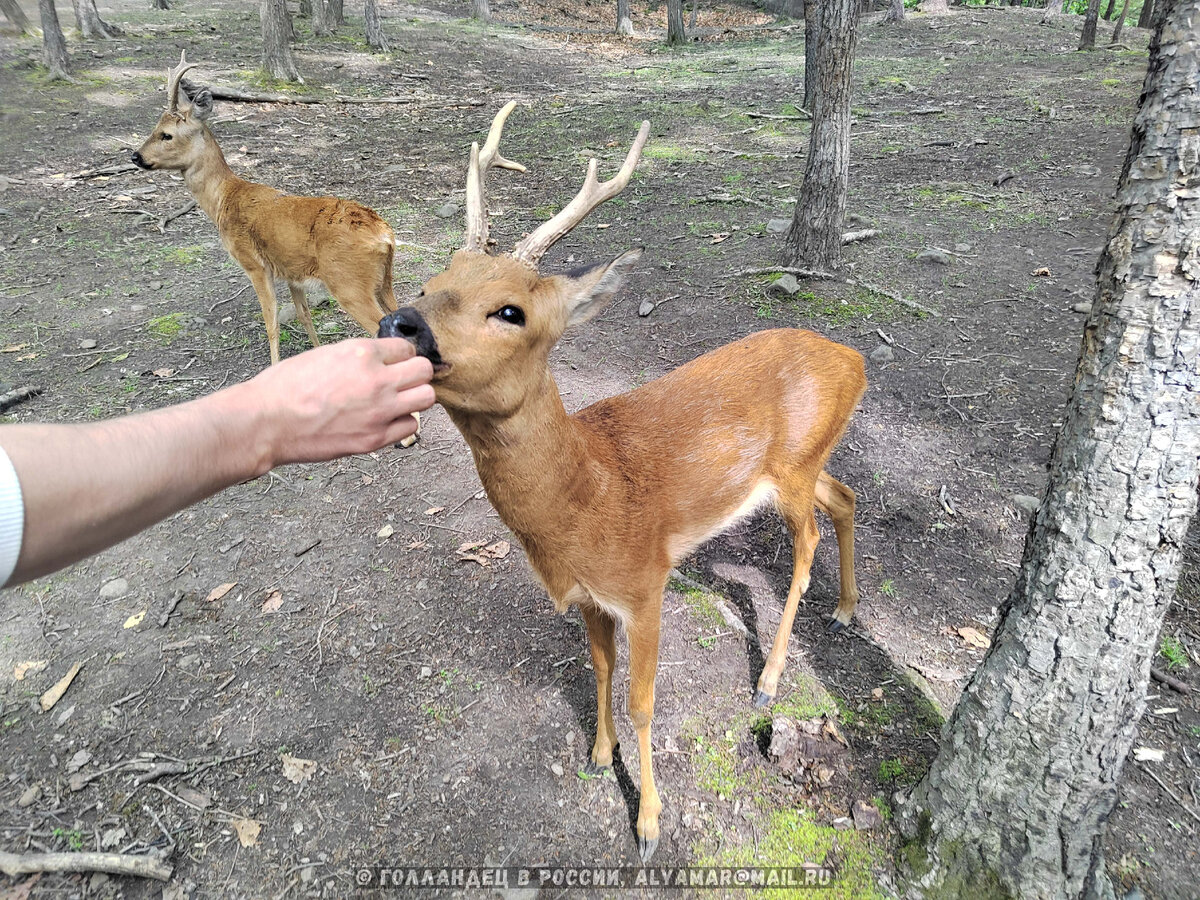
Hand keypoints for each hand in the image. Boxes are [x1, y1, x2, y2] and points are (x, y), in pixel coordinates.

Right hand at [239, 338, 434, 468]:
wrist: (267, 422)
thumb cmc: (284, 388)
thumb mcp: (323, 355)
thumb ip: (356, 358)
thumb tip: (377, 360)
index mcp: (361, 353)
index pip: (405, 348)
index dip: (398, 356)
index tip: (392, 364)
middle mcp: (377, 379)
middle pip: (424, 370)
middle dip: (414, 374)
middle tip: (401, 381)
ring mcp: (380, 410)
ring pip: (426, 398)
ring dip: (414, 398)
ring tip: (397, 401)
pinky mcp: (375, 438)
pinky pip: (412, 426)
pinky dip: (402, 423)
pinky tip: (385, 421)